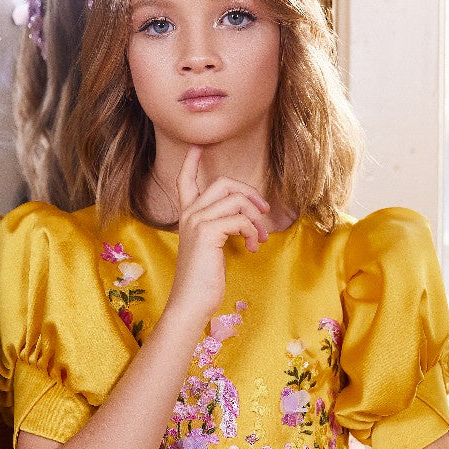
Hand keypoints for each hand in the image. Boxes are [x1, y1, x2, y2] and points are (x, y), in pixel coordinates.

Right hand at [165, 146, 270, 325]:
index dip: (191, 162)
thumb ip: (221, 228)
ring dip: (255, 218)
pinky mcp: (207, 232)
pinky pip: (240, 219)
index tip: (197, 146)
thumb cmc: (203, 281)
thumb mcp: (211, 248)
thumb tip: (247, 220)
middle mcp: (189, 215)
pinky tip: (251, 248)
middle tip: (264, 210)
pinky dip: (252, 232)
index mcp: (187, 217)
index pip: (185, 181)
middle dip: (249, 192)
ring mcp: (196, 222)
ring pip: (235, 200)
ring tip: (259, 238)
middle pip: (223, 183)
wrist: (191, 303)